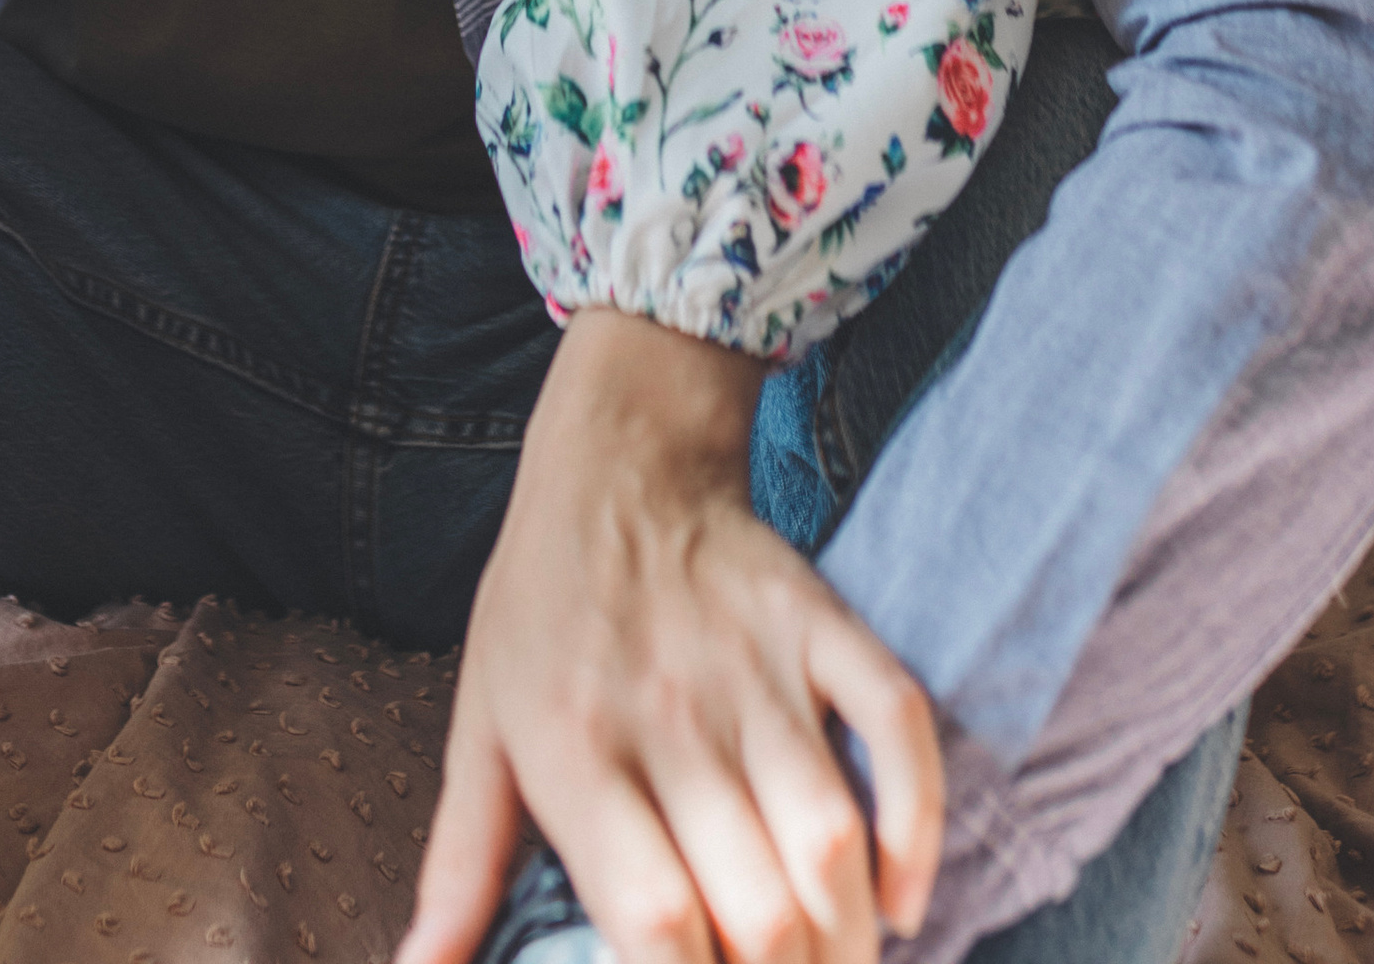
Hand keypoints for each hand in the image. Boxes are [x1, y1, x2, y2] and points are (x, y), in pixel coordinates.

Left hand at [404, 308, 941, 963]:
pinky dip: (915, 823)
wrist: (617, 457)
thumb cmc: (538, 609)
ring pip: (831, 837)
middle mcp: (669, 716)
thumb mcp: (478, 730)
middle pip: (759, 907)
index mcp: (575, 750)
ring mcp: (755, 666)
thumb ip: (459, 869)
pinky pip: (896, 724)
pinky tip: (899, 898)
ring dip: (848, 937)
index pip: (653, 919)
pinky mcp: (819, 623)